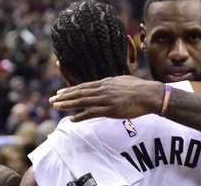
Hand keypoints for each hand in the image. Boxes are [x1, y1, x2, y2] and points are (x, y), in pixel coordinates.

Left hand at [49, 75, 164, 121]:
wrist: (149, 94)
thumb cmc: (139, 87)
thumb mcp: (123, 80)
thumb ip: (113, 82)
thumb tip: (108, 83)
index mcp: (106, 82)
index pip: (84, 86)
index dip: (70, 89)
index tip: (60, 92)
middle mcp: (103, 89)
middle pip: (79, 93)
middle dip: (64, 96)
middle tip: (51, 99)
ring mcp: (106, 99)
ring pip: (83, 101)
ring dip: (68, 105)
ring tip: (56, 107)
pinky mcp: (110, 110)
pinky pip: (92, 113)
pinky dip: (81, 116)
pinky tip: (72, 119)